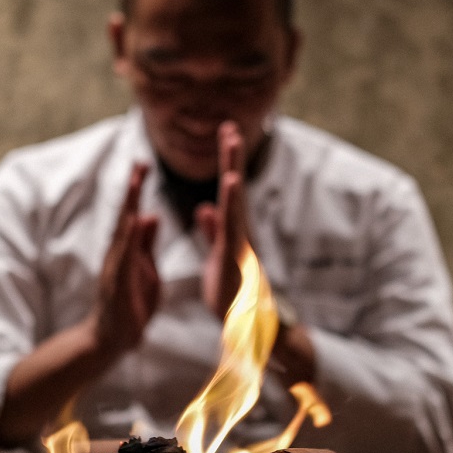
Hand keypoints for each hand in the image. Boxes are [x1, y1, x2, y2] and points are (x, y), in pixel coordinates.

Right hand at [90, 162, 160, 353]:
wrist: (112, 339)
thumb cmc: (131, 303)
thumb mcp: (145, 268)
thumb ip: (146, 243)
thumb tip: (151, 214)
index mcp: (128, 250)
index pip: (133, 214)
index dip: (138, 189)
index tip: (145, 164)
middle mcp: (118, 254)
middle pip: (126, 216)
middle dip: (132, 189)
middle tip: (140, 163)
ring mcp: (115, 269)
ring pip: (122, 234)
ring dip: (129, 208)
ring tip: (136, 185)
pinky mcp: (118, 286)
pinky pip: (124, 260)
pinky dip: (129, 241)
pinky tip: (135, 224)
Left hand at [196, 122, 249, 319]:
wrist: (248, 326)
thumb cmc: (233, 293)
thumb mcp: (216, 255)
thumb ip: (211, 231)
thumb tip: (204, 207)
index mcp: (232, 230)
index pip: (228, 191)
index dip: (226, 163)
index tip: (225, 133)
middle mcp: (240, 231)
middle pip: (234, 187)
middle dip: (231, 157)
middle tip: (229, 126)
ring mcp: (241, 242)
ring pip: (236, 201)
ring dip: (233, 171)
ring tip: (231, 144)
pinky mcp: (238, 255)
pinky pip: (233, 226)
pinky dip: (230, 204)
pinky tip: (229, 184)